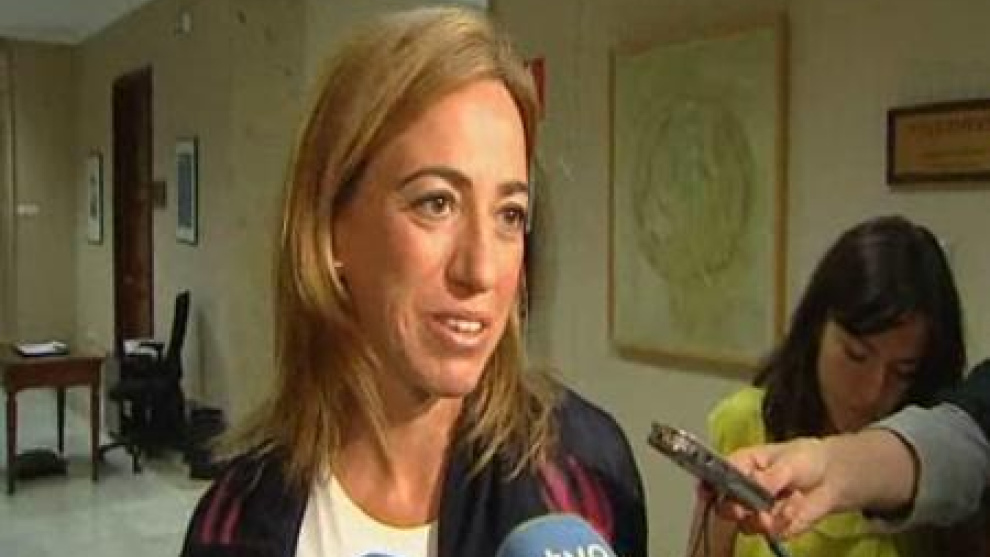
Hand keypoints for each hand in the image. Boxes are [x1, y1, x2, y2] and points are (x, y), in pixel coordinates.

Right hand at [710, 438, 840, 537]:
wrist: (832, 477)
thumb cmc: (804, 459)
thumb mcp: (788, 461)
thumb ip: (770, 476)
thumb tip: (755, 484)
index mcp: (738, 468)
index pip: (714, 478)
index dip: (707, 486)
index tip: (707, 492)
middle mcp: (742, 492)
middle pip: (723, 507)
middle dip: (732, 510)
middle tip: (743, 509)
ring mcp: (756, 512)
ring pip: (746, 525)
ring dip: (764, 518)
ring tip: (788, 503)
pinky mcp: (774, 528)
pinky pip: (772, 533)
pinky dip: (785, 520)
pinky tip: (797, 503)